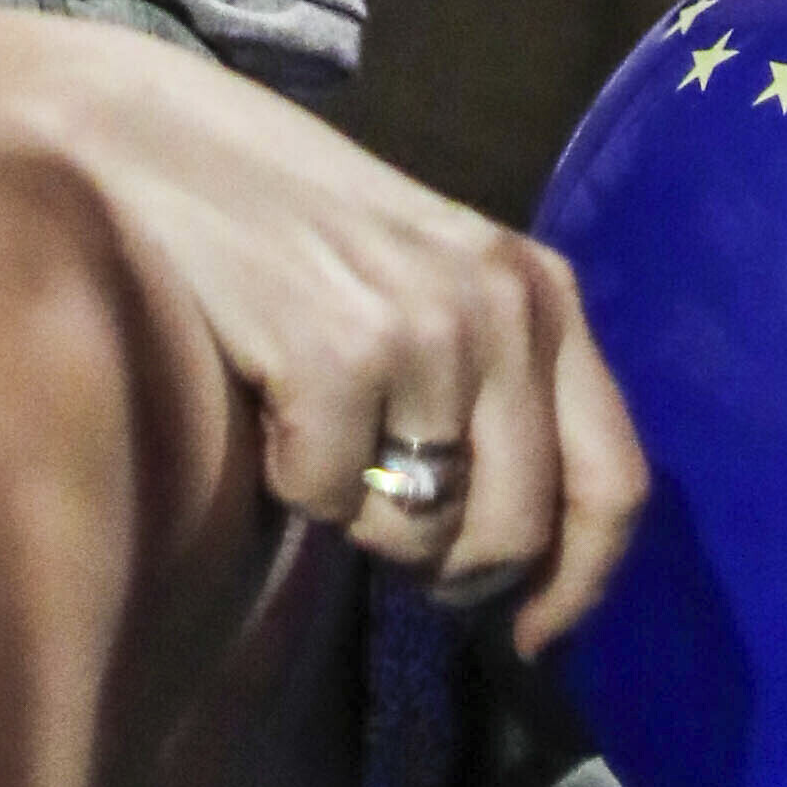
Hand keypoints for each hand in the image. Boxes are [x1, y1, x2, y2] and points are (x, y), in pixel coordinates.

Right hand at [0, 9, 649, 650]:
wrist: (171, 151)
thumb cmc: (305, 231)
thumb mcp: (440, 286)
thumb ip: (498, 390)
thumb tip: (527, 557)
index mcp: (544, 291)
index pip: (616, 483)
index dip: (580, 584)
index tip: (532, 635)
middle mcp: (505, 308)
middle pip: (516, 533)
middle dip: (450, 572)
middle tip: (389, 538)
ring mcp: (425, 331)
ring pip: (421, 534)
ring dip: (361, 518)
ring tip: (322, 431)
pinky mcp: (338, 358)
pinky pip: (328, 502)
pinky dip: (291, 480)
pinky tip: (272, 400)